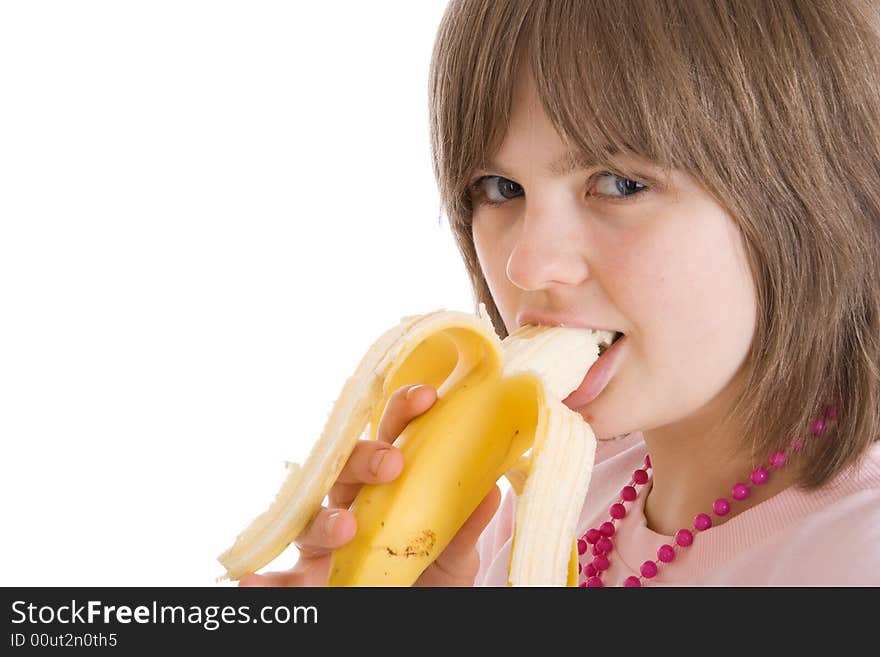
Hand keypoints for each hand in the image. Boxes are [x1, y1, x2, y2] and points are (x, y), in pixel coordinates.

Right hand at [239, 383, 501, 586]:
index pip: (390, 438)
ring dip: (324, 518)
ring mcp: (322, 544)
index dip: (403, 412)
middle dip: (364, 458)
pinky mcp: (305, 583)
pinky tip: (251, 583)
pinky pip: (278, 581)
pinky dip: (261, 582)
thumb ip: (464, 526)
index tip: (428, 397)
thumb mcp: (454, 558)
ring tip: (345, 526)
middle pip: (344, 469)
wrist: (413, 621)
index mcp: (385, 488)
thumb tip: (493, 488)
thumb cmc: (430, 583)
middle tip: (393, 463)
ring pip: (308, 517)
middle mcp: (348, 506)